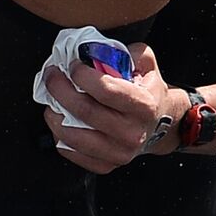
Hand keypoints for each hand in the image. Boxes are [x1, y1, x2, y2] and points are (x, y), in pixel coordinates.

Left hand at [42, 43, 179, 172]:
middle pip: (85, 111)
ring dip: (54, 114)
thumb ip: (126, 52)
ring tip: (51, 99)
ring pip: (73, 135)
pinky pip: (72, 153)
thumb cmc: (150, 90)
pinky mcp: (107, 165)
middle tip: (52, 76)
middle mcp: (132, 133)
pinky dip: (60, 135)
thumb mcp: (147, 62)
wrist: (164, 122)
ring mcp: (119, 153)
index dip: (83, 75)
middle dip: (60, 89)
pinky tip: (60, 119)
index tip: (73, 65)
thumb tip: (96, 50)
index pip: (106, 90)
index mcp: (144, 106)